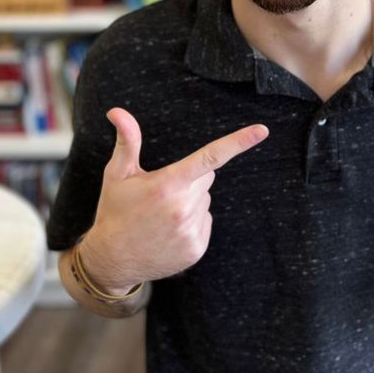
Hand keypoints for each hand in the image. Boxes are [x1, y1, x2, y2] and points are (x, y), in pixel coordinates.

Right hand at [81, 107, 268, 292]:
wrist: (111, 261)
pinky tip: (169, 229)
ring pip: (205, 200)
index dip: (238, 142)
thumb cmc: (114, 211)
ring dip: (190, 201)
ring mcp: (191, 230)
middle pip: (206, 177)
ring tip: (162, 214)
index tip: (262, 131)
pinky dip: (192, 221)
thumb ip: (127, 140)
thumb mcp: (118, 174)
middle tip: (161, 192)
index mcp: (166, 185)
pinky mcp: (196, 248)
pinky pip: (205, 220)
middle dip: (190, 178)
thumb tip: (117, 111)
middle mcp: (182, 208)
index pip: (210, 157)